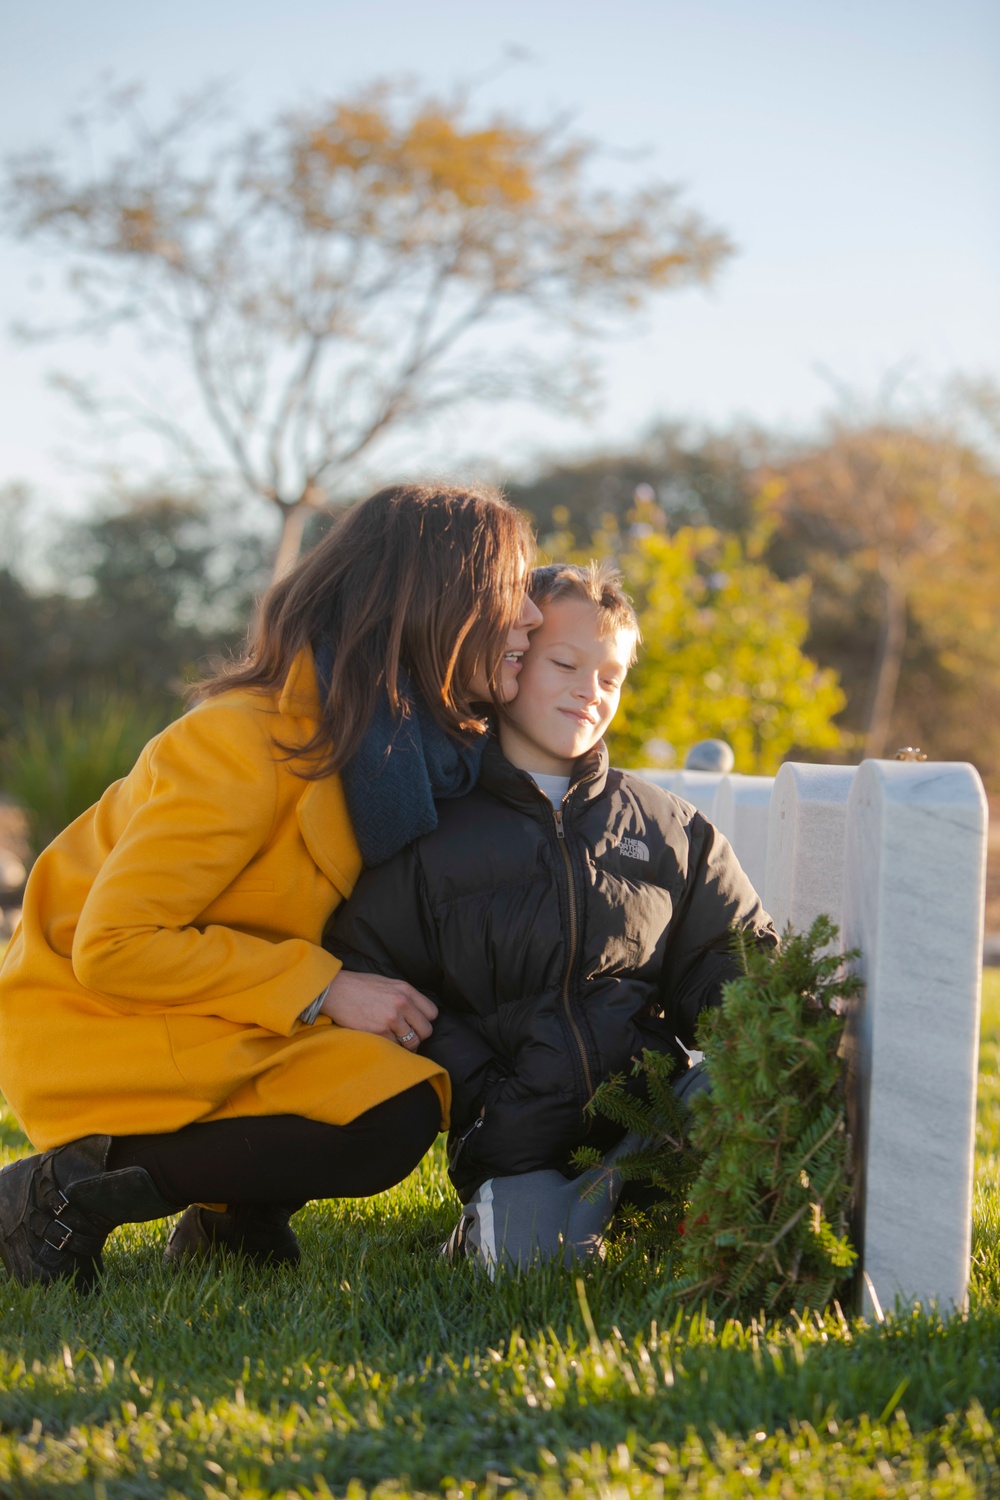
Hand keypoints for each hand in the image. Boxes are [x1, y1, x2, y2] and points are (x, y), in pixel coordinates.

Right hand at [319, 969, 437, 1049]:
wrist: (336, 990)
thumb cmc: (360, 987)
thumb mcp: (388, 984)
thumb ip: (404, 996)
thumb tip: (417, 1013)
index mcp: (406, 990)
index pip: (432, 1013)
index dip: (425, 1021)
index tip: (416, 1024)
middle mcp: (402, 1003)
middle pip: (426, 1030)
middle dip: (418, 1036)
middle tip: (407, 1037)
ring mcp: (391, 1018)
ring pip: (412, 1042)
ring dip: (405, 1045)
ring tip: (394, 1040)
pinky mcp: (379, 1031)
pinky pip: (395, 1047)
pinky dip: (391, 1047)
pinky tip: (382, 1040)